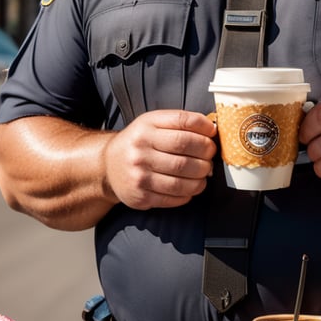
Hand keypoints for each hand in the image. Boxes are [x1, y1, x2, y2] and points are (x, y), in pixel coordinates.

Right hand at [102, 110, 216, 209]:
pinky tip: (190, 187)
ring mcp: (139, 175)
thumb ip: (180, 122)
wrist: (107, 166)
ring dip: (201, 178)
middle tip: (210, 158)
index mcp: (146, 127)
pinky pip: (174, 198)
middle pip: (185, 153)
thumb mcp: (153, 123)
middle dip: (206, 156)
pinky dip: (189, 193)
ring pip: (182, 180)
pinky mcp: (141, 197)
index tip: (213, 134)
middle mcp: (140, 150)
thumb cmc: (139, 142)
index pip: (183, 123)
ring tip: (203, 174)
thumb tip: (211, 128)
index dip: (204, 129)